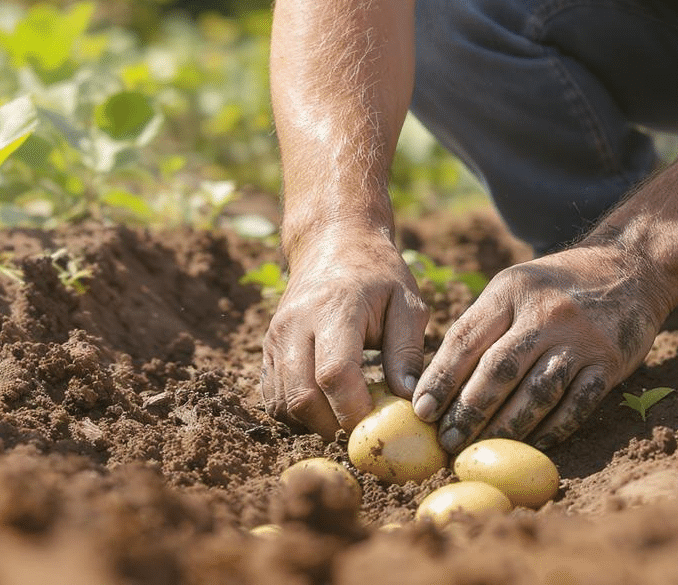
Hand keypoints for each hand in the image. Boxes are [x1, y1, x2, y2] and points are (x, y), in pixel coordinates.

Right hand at [261, 226, 429, 435]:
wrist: (333, 242)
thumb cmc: (378, 275)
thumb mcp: (407, 303)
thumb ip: (408, 351)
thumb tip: (411, 402)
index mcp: (334, 310)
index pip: (335, 374)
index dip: (354, 410)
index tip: (379, 427)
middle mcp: (296, 325)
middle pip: (302, 397)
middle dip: (334, 427)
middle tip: (364, 435)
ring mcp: (275, 338)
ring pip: (283, 403)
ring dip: (314, 425)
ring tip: (346, 418)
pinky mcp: (266, 348)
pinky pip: (272, 398)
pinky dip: (296, 415)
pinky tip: (325, 408)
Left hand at [409, 244, 669, 451]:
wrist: (631, 267)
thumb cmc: (558, 285)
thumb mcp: (515, 286)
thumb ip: (482, 325)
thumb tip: (438, 380)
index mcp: (511, 291)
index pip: (466, 339)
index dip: (440, 379)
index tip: (421, 411)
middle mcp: (545, 313)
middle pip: (497, 370)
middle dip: (468, 411)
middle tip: (447, 440)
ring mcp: (579, 339)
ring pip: (535, 393)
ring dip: (505, 427)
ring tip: (481, 448)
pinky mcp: (609, 362)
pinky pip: (575, 404)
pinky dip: (552, 429)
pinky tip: (532, 443)